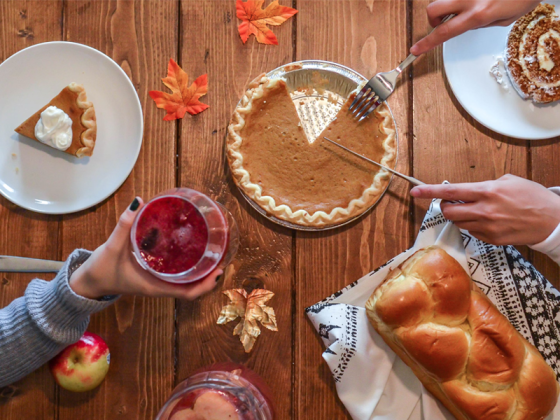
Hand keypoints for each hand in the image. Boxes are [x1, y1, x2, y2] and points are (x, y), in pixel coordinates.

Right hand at [69, 198, 221, 299]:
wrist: (88, 282)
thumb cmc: (101, 270)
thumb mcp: (112, 247)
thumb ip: (124, 225)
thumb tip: (138, 201)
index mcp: (155, 287)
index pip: (188, 293)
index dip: (206, 285)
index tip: (219, 270)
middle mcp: (160, 286)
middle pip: (193, 286)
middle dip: (209, 275)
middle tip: (222, 254)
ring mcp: (158, 282)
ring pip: (186, 280)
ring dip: (201, 270)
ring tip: (213, 250)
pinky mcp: (154, 275)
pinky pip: (177, 273)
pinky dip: (188, 265)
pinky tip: (191, 248)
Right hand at [410, 0, 540, 54]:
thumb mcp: (503, 19)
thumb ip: (480, 22)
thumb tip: (467, 23)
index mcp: (478, 14)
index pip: (444, 32)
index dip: (427, 43)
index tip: (415, 50)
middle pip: (434, 9)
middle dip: (434, 18)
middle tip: (445, 21)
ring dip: (452, 5)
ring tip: (471, 5)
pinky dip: (464, 1)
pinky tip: (480, 0)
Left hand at [410, 175, 559, 245]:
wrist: (553, 221)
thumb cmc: (533, 197)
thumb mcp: (509, 181)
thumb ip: (485, 185)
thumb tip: (470, 191)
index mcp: (487, 191)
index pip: (451, 192)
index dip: (430, 192)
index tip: (415, 192)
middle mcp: (484, 210)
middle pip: (449, 212)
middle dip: (446, 207)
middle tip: (452, 203)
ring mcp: (487, 227)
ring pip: (458, 223)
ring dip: (460, 217)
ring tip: (476, 211)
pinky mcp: (491, 239)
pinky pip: (472, 232)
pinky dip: (473, 226)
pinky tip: (487, 221)